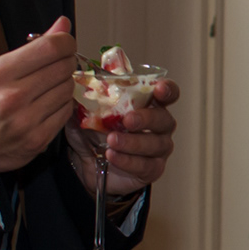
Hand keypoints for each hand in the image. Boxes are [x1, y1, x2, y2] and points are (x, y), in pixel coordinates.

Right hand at [0, 17, 78, 181]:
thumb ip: (33, 47)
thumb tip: (63, 24)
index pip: (50, 48)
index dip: (65, 41)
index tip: (65, 43)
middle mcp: (13, 96)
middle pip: (63, 67)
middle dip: (65, 63)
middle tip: (56, 66)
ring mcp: (27, 120)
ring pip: (68, 89)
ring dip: (63, 85)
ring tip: (47, 88)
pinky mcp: (39, 139)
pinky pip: (66, 111)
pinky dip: (62, 105)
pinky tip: (47, 105)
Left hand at [65, 79, 179, 195]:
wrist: (84, 164)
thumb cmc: (92, 132)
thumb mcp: (85, 112)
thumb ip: (88, 96)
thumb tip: (80, 80)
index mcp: (148, 104)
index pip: (168, 93)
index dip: (167, 89)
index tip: (158, 88)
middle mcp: (159, 125)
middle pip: (164, 119)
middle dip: (147, 118)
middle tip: (127, 120)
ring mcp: (158, 148)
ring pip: (155, 144)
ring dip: (133, 142)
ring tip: (110, 141)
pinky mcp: (152, 169)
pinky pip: (145, 165)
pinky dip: (128, 160)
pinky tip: (111, 156)